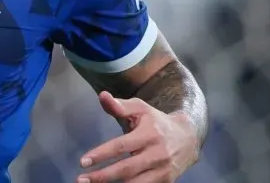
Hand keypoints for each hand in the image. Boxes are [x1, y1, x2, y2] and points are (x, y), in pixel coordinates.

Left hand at [77, 92, 199, 182]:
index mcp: (149, 134)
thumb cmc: (156, 121)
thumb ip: (120, 105)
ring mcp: (163, 170)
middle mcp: (158, 154)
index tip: (83, 161)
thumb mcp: (140, 109)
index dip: (101, 154)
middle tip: (81, 179)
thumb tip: (102, 95)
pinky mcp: (166, 181)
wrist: (187, 137)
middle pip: (126, 169)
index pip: (121, 146)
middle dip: (102, 176)